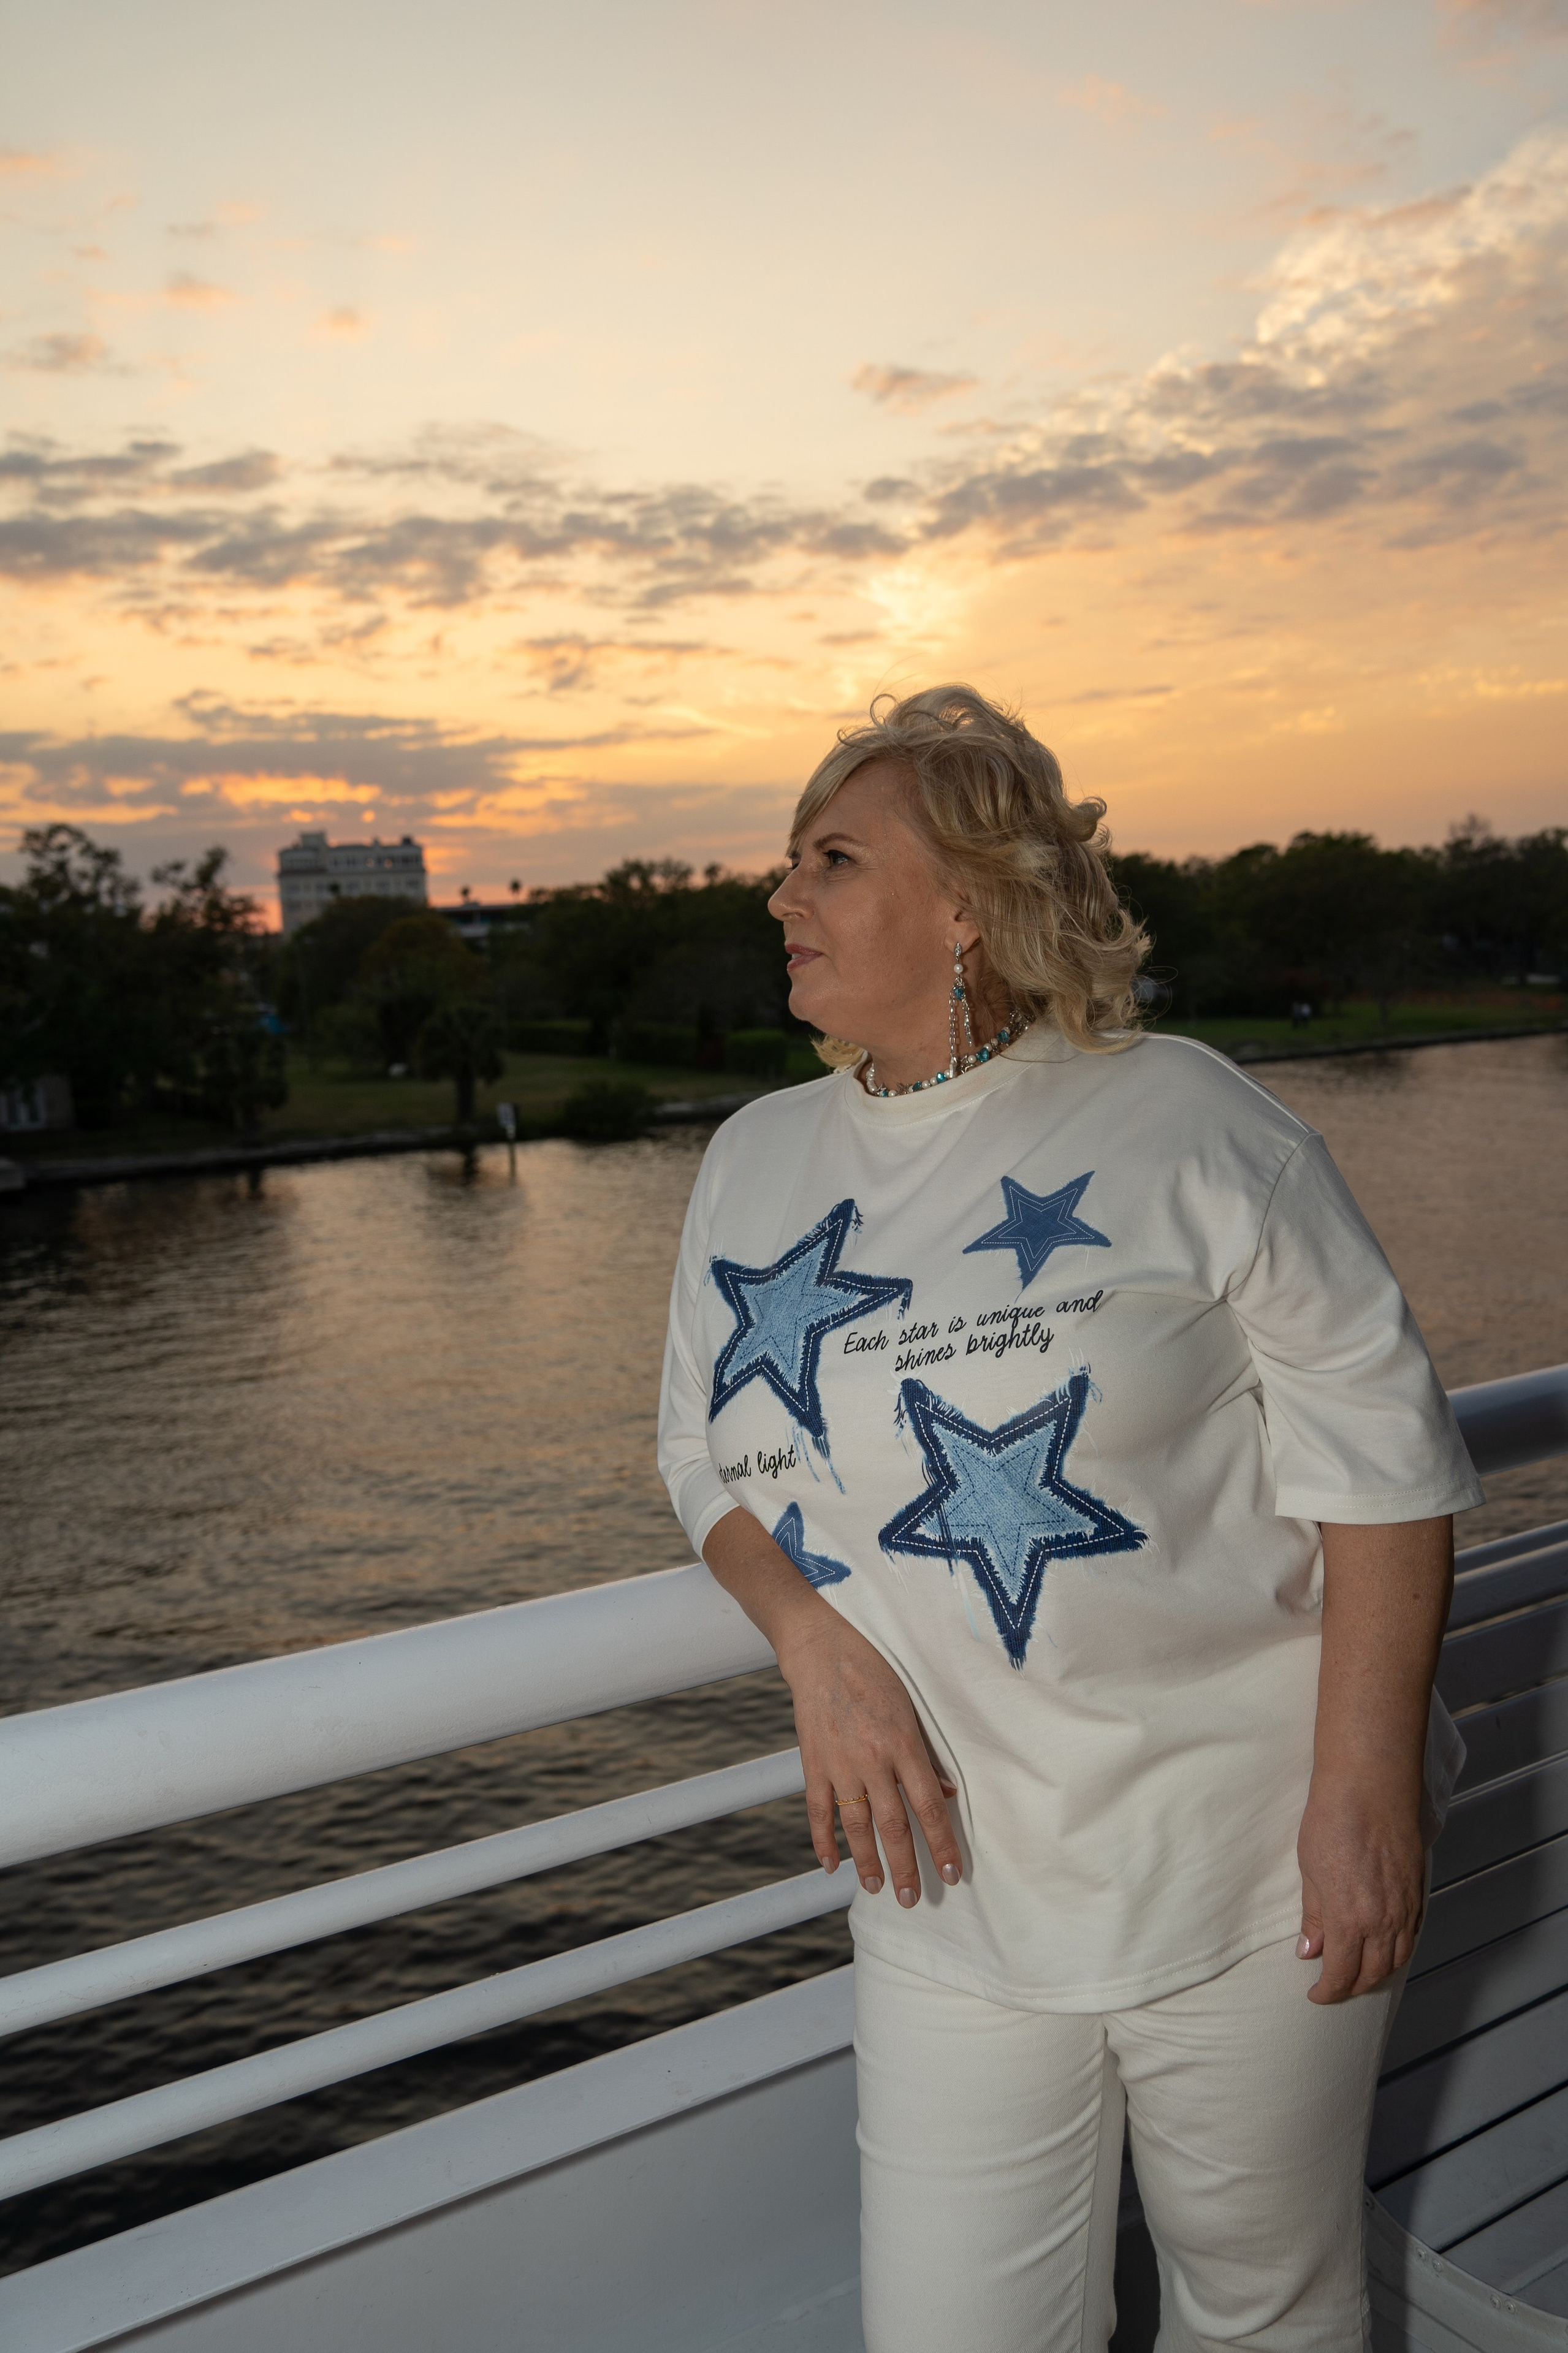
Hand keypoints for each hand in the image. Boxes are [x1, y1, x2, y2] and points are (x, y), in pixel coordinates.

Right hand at [776, 1610, 961, 1907]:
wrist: (821, 1649)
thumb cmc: (875, 1671)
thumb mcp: (911, 1707)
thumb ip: (927, 1752)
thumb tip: (946, 1793)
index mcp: (902, 1744)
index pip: (928, 1806)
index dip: (942, 1843)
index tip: (951, 1873)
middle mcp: (871, 1760)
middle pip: (893, 1826)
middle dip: (906, 1867)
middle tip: (913, 1899)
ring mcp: (838, 1764)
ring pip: (856, 1826)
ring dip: (868, 1862)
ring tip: (876, 1889)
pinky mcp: (813, 1763)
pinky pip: (818, 1811)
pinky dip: (823, 1841)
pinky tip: (831, 1865)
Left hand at [1296, 1780, 1424, 2003]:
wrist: (1371, 1787)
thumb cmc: (1333, 1822)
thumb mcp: (1310, 1871)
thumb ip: (1313, 1916)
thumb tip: (1310, 1950)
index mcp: (1349, 1920)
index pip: (1341, 1974)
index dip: (1328, 1991)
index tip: (1316, 1994)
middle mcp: (1382, 1922)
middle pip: (1372, 1973)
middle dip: (1352, 1986)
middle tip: (1335, 1986)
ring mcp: (1404, 1907)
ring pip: (1397, 1958)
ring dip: (1378, 1972)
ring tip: (1360, 1972)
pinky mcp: (1417, 1891)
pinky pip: (1412, 1934)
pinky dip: (1399, 1950)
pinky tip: (1386, 1947)